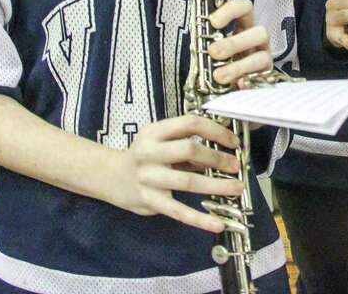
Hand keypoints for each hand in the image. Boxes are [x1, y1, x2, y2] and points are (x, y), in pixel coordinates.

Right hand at [111, 114, 245, 232]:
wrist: (110, 177)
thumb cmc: (144, 155)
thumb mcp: (160, 141)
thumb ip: (186, 143)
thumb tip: (224, 150)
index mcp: (154, 132)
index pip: (190, 123)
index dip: (215, 130)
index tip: (233, 141)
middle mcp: (149, 153)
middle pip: (189, 150)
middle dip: (217, 157)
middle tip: (236, 166)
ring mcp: (148, 178)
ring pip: (188, 181)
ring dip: (216, 185)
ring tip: (236, 188)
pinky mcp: (149, 201)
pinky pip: (178, 211)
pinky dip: (200, 219)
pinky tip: (218, 223)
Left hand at [204, 0, 272, 88]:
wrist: (219, 85)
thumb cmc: (214, 59)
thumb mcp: (207, 45)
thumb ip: (204, 39)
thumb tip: (196, 36)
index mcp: (243, 24)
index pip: (244, 8)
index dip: (231, 11)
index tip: (213, 22)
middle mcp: (256, 39)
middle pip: (259, 32)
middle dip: (235, 43)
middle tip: (213, 52)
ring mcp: (262, 58)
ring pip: (261, 57)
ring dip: (239, 66)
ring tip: (218, 76)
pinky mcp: (263, 77)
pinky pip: (262, 78)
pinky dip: (248, 80)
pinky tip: (237, 84)